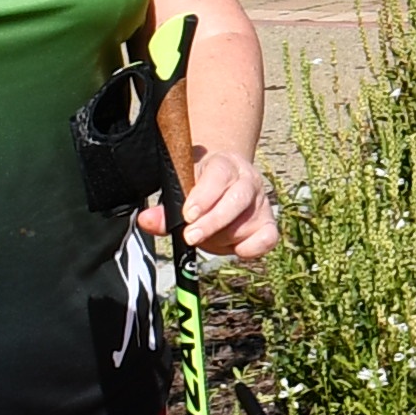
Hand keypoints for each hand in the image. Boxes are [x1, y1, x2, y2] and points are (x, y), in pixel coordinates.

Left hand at [170, 136, 277, 263]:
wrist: (225, 188)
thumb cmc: (200, 191)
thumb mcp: (180, 194)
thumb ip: (164, 211)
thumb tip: (146, 221)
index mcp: (224, 164)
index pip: (218, 174)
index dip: (204, 195)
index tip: (188, 215)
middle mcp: (247, 180)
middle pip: (237, 198)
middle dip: (212, 221)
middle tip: (191, 237)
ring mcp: (261, 202)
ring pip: (246, 221)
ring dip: (223, 236)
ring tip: (206, 238)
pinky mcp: (268, 223)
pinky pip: (267, 239)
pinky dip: (252, 248)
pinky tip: (235, 250)